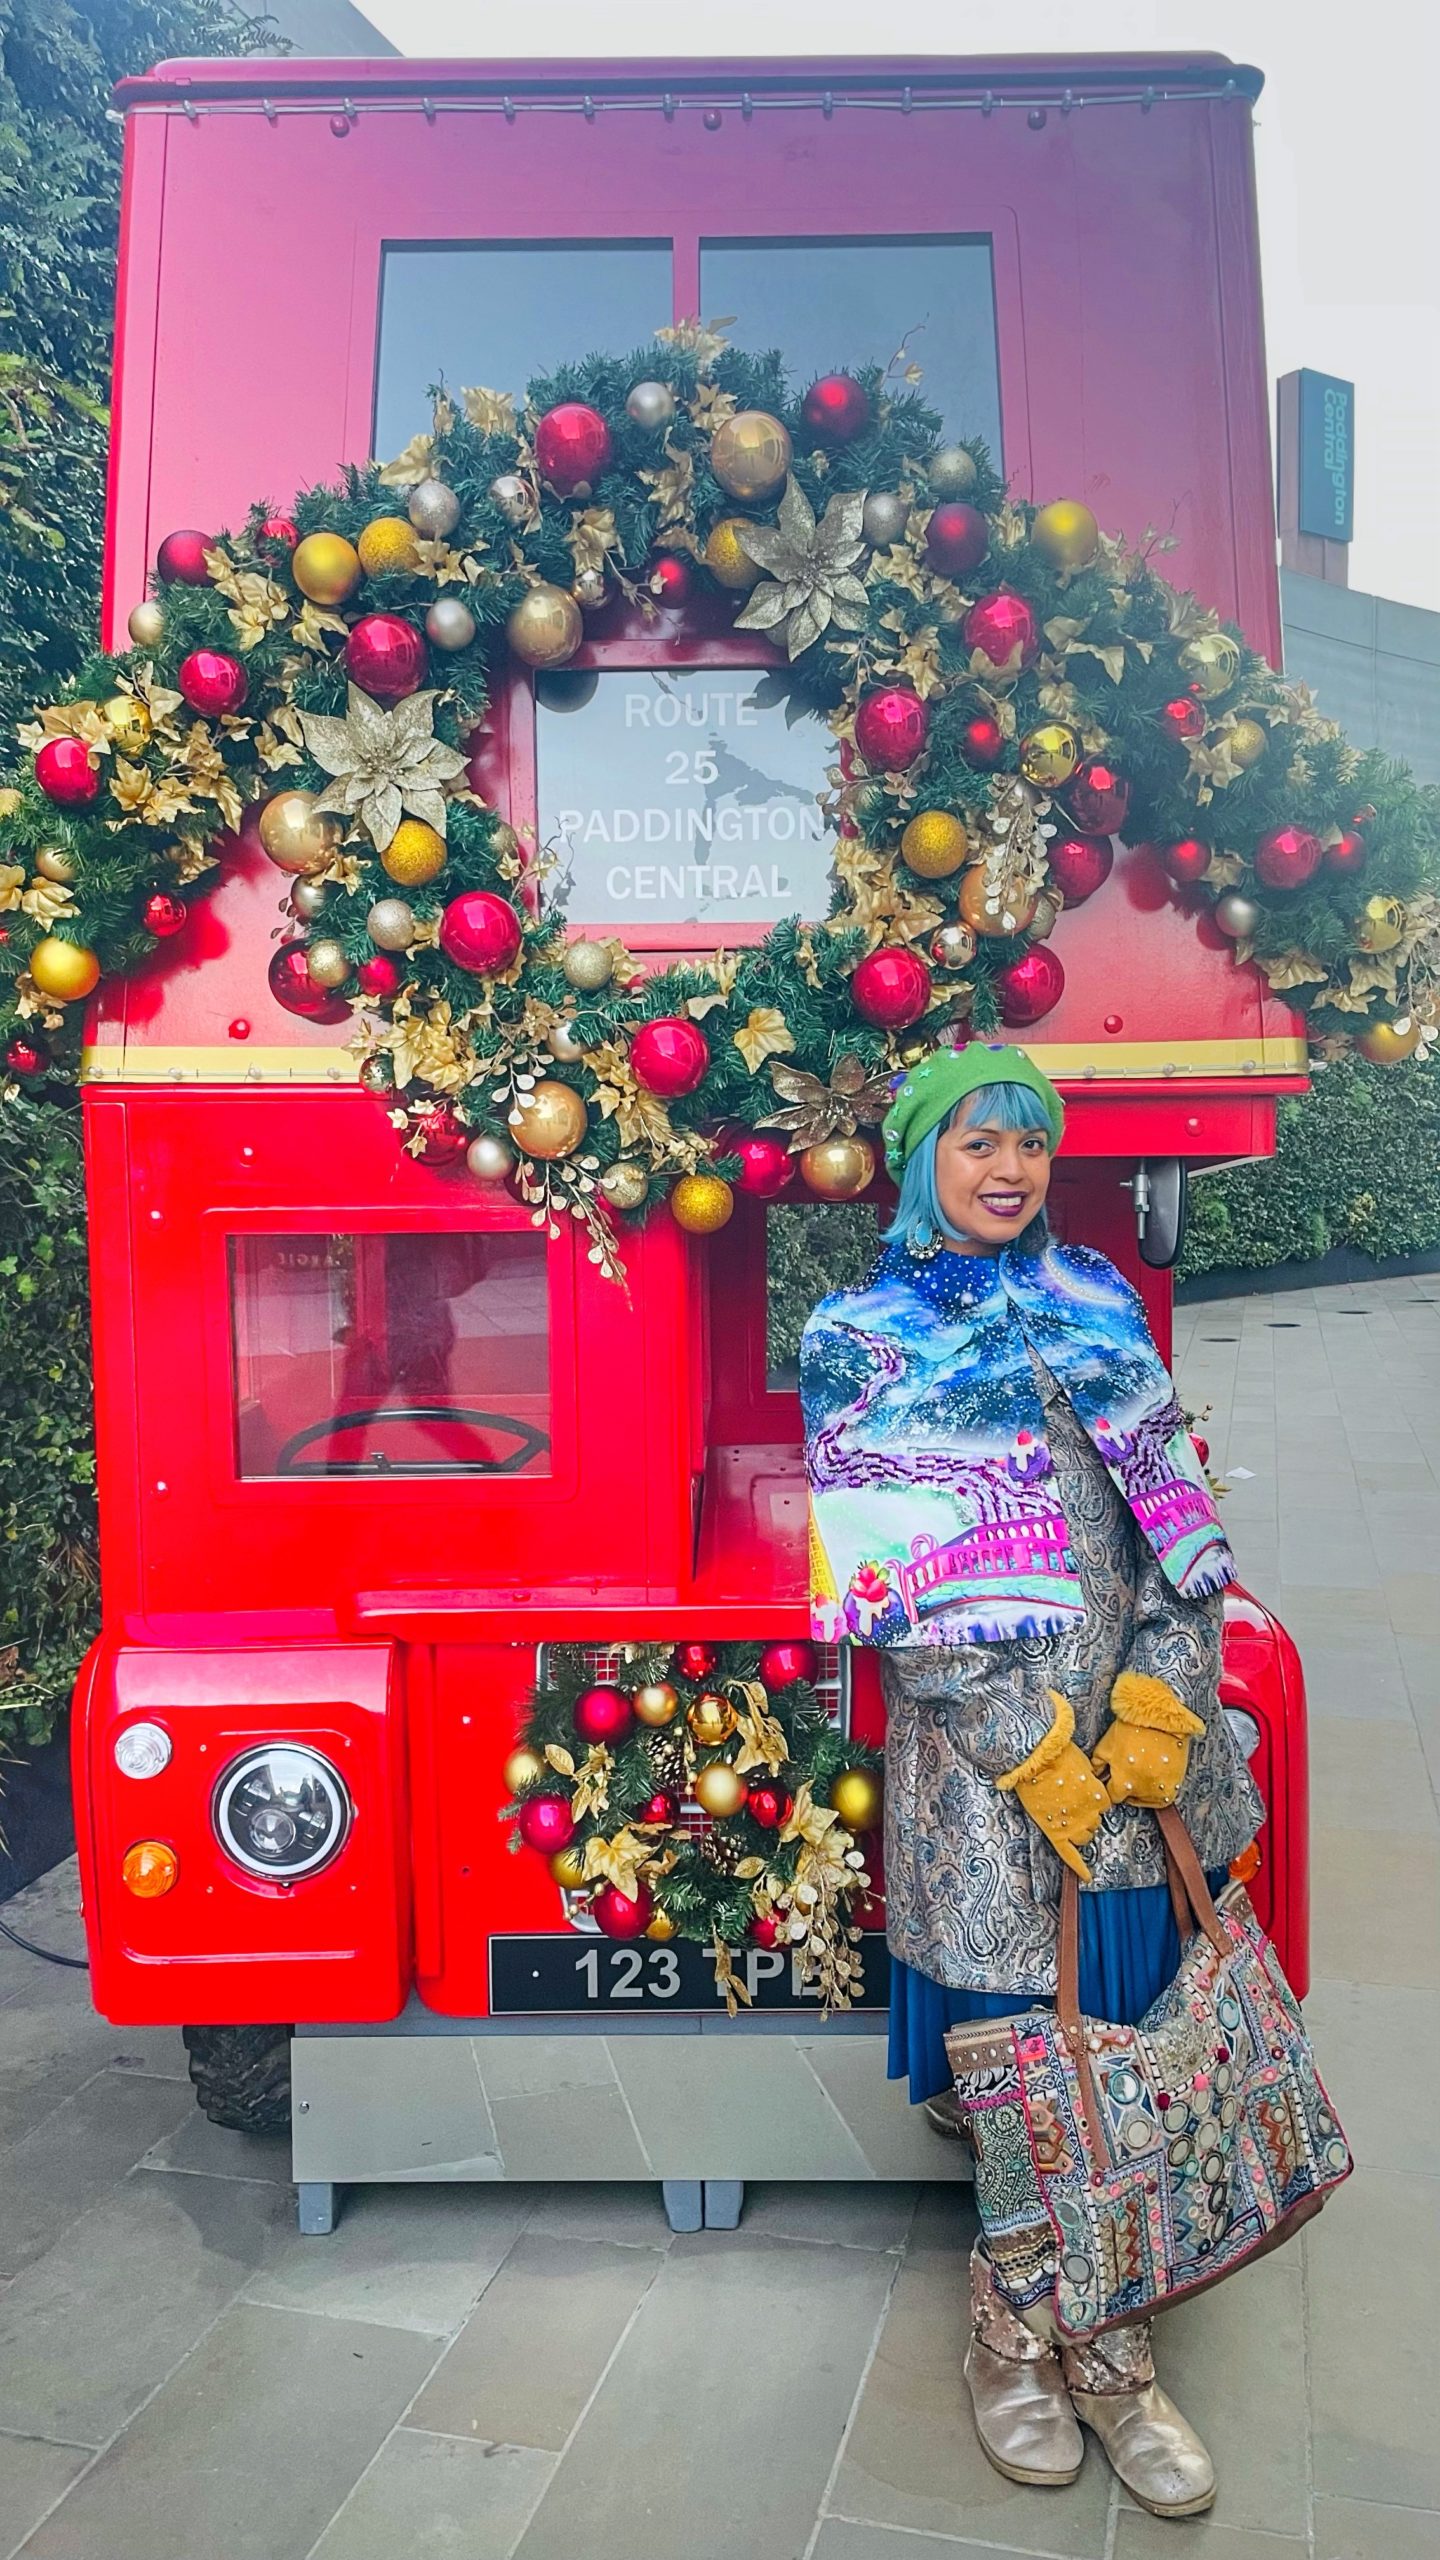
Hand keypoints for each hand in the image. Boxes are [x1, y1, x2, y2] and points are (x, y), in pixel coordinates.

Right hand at [1010, 1745, 1110, 1877]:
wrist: (1034, 1759)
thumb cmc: (1056, 1756)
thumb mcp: (1082, 1763)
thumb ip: (1088, 1779)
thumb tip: (1087, 1783)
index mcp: (1098, 1796)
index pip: (1103, 1807)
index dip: (1094, 1803)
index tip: (1085, 1798)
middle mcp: (1089, 1813)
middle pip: (1095, 1823)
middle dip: (1087, 1817)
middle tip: (1072, 1806)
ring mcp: (1073, 1825)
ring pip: (1085, 1837)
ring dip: (1080, 1831)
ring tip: (1065, 1819)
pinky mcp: (1056, 1833)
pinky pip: (1070, 1855)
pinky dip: (1079, 1867)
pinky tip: (1086, 1876)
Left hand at [1092, 1671, 1205, 1809]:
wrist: (1160, 1718)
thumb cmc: (1132, 1729)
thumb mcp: (1107, 1745)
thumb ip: (1098, 1764)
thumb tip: (1094, 1775)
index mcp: (1123, 1782)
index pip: (1113, 1797)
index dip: (1111, 1787)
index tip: (1113, 1781)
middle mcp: (1142, 1789)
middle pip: (1130, 1799)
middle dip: (1126, 1788)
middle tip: (1128, 1773)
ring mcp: (1160, 1787)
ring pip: (1147, 1800)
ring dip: (1142, 1792)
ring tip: (1141, 1774)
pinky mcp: (1175, 1784)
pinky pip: (1164, 1798)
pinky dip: (1157, 1792)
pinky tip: (1153, 1778)